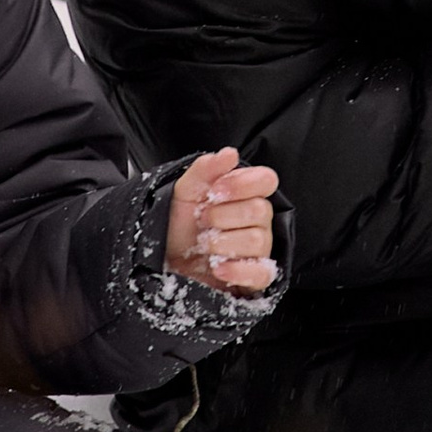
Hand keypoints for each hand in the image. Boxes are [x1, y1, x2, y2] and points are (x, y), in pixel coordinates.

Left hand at [165, 147, 280, 290]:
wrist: (164, 262)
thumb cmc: (178, 226)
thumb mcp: (184, 192)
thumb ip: (205, 169)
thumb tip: (230, 153)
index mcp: (246, 195)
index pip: (267, 180)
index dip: (242, 184)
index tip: (216, 192)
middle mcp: (258, 221)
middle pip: (261, 210)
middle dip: (223, 216)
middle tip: (203, 221)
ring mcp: (259, 251)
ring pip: (258, 241)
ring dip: (223, 242)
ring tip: (205, 245)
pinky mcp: (254, 278)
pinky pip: (262, 273)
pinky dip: (237, 270)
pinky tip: (218, 266)